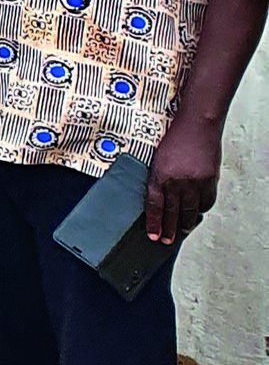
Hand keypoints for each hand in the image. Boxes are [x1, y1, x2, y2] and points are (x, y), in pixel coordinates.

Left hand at [143, 118, 220, 244]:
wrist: (197, 124)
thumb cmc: (175, 138)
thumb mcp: (157, 159)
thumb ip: (158, 178)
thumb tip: (158, 197)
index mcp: (159, 175)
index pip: (154, 206)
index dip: (154, 223)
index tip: (153, 236)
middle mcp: (177, 181)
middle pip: (173, 212)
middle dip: (170, 229)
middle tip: (167, 240)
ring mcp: (195, 181)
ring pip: (190, 210)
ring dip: (186, 223)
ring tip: (182, 232)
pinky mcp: (210, 179)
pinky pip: (206, 201)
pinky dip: (201, 209)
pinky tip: (197, 213)